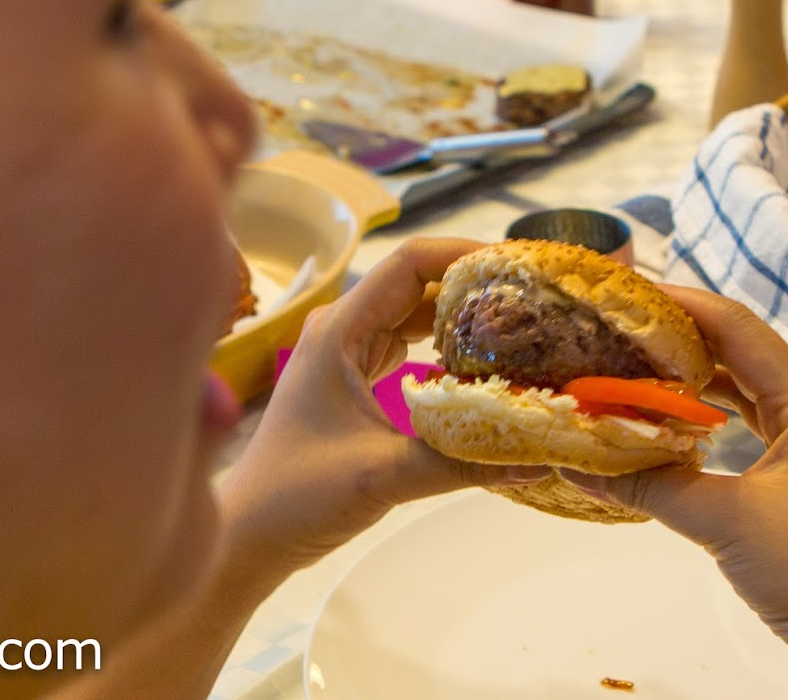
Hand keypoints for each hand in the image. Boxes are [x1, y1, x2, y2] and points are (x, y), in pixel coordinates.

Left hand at [218, 238, 551, 581]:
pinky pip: (406, 345)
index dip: (463, 254)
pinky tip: (481, 363)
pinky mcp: (353, 379)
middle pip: (417, 283)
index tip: (517, 267)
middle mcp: (341, 329)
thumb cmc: (297, 496)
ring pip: (413, 314)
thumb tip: (536, 460)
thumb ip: (460, 465)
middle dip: (474, 285)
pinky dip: (443, 347)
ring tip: (520, 325)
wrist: (251, 533)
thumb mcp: (383, 477)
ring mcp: (345, 353)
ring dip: (461, 317)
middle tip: (535, 300)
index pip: (409, 264)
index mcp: (339, 331)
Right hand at [565, 288, 787, 698]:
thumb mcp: (723, 522)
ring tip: (640, 362)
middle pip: (746, 351)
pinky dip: (716, 412)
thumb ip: (650, 486)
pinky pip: (758, 421)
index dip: (684, 304)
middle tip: (624, 325)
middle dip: (684, 336)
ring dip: (699, 375)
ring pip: (752, 387)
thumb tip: (581, 465)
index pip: (740, 329)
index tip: (630, 291)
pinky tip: (678, 416)